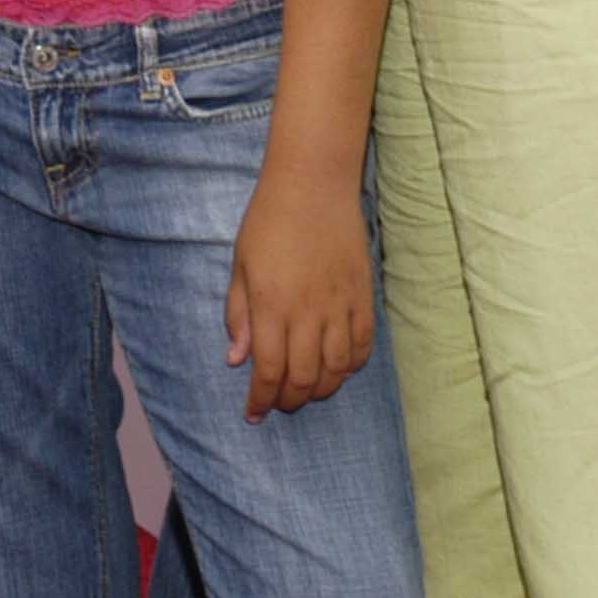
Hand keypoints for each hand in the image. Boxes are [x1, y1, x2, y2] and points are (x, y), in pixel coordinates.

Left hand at [225, 161, 374, 418]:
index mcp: (270, 305)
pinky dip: (350, 365)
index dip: (260, 399)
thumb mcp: (240, 266)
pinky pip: (362, 344)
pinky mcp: (362, 295)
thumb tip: (236, 360)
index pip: (267, 370)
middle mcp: (307, 311)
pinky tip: (337, 368)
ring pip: (336, 368)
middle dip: (289, 400)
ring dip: (321, 389)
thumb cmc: (267, 221)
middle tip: (279, 403)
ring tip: (307, 390)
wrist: (313, 184)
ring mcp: (339, 304)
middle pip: (303, 378)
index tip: (253, 413)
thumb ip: (238, 315)